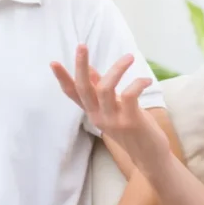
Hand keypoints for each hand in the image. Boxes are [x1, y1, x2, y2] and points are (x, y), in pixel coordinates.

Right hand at [50, 45, 170, 167]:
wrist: (150, 158)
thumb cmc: (132, 129)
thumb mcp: (113, 109)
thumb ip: (100, 91)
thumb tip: (90, 69)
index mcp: (93, 112)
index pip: (73, 94)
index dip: (63, 78)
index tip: (53, 62)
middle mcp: (98, 116)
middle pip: (84, 88)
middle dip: (81, 66)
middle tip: (82, 46)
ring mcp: (113, 119)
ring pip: (105, 88)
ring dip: (117, 69)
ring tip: (129, 57)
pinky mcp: (130, 121)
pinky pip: (129, 95)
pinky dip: (137, 83)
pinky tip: (145, 80)